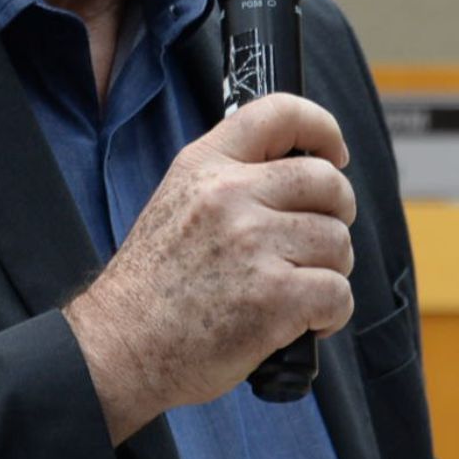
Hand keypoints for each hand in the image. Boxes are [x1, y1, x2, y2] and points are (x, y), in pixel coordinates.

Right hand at [65, 93, 358, 440]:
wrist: (120, 346)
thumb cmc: (152, 287)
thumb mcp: (176, 203)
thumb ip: (229, 180)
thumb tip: (298, 174)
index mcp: (205, 166)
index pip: (279, 113)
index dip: (322, 129)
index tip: (335, 153)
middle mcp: (230, 196)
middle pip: (327, 182)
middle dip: (337, 214)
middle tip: (317, 242)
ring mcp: (254, 245)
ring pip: (338, 242)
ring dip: (330, 270)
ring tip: (296, 289)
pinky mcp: (274, 297)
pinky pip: (338, 292)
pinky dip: (331, 314)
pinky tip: (303, 322)